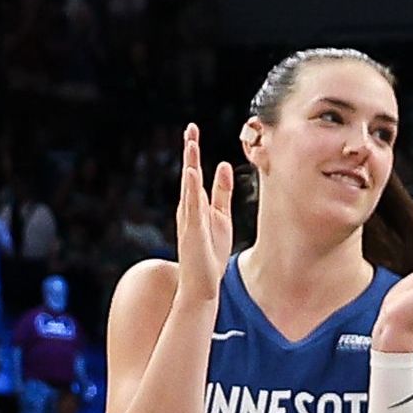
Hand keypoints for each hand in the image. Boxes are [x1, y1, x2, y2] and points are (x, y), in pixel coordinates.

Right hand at [167, 125, 234, 301]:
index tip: (193, 131)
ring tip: (191, 144)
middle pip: (189, 174)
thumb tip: (224, 165)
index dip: (193, 152)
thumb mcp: (221, 215)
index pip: (193, 172)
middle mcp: (188, 208)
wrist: (202, 283)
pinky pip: (192, 206)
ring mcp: (189, 219)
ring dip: (190, 164)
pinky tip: (192, 173)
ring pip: (189, 186)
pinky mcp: (193, 230)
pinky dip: (192, 189)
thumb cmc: (210, 252)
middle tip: (191, 128)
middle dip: (190, 151)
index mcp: (195, 204)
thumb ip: (222, 191)